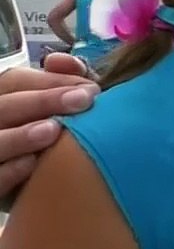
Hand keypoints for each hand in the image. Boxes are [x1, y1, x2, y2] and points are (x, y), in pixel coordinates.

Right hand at [0, 57, 99, 204]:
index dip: (49, 80)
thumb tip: (60, 60)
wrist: (26, 188)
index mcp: (0, 102)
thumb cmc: (40, 146)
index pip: (13, 81)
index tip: (90, 86)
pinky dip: (9, 172)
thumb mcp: (44, 114)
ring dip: (20, 136)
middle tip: (84, 100)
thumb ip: (55, 86)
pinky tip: (32, 164)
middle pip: (4, 107)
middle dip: (43, 101)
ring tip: (53, 130)